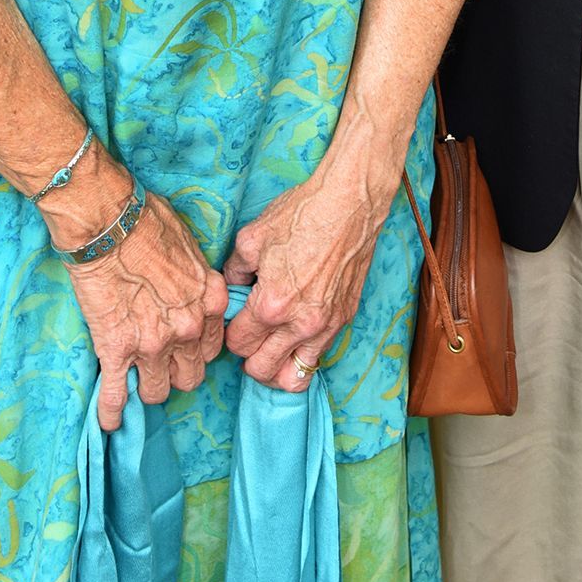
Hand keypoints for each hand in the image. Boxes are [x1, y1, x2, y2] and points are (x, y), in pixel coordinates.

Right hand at [66, 188, 228, 429]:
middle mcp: (187, 329)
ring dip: (146, 387)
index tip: (183, 347)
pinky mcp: (116, 350)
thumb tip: (193, 291)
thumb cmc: (149, 222)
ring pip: (156, 392)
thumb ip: (197, 280)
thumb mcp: (190, 247)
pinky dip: (112, 412)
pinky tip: (109, 422)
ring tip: (136, 378)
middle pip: (190, 377)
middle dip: (176, 372)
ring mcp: (152, 344)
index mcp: (209, 302)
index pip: (212, 348)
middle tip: (161, 362)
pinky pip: (115, 395)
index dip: (195, 349)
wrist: (108, 222)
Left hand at [223, 166, 389, 392]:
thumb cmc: (300, 214)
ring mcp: (325, 325)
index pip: (238, 344)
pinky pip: (319, 356)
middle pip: (261, 369)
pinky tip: (295, 335)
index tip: (236, 318)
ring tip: (271, 348)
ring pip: (293, 378)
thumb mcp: (252, 237)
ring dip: (276, 367)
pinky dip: (302, 355)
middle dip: (249, 356)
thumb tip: (234, 289)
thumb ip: (234, 271)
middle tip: (250, 333)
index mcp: (271, 304)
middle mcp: (299, 324)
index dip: (231, 332)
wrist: (349, 203)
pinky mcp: (344, 319)